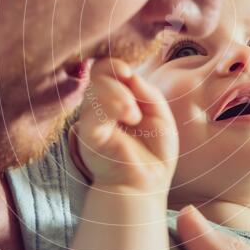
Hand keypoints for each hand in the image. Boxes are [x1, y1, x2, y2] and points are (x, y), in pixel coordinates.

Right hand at [71, 58, 177, 193]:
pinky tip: (130, 117)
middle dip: (114, 72)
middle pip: (96, 73)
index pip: (107, 69)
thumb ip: (146, 92)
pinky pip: (93, 112)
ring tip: (135, 114)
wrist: (147, 185)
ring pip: (94, 89)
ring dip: (117, 93)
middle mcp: (101, 105)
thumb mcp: (160, 115)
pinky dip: (112, 106)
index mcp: (118, 97)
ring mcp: (93, 120)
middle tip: (130, 83)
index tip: (129, 72)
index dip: (115, 64)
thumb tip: (129, 73)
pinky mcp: (89, 136)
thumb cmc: (154, 152)